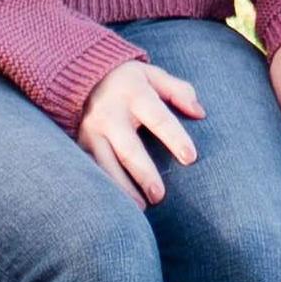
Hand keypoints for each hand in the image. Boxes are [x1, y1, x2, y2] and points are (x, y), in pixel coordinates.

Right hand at [76, 55, 203, 204]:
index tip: (190, 158)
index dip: (175, 138)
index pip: (158, 118)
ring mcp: (91, 130)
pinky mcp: (80, 143)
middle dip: (144, 173)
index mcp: (134, 93)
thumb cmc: (129, 80)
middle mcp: (110, 113)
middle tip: (160, 196)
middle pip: (129, 148)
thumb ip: (179, 91)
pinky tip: (115, 205)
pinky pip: (91, 168)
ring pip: (105, 164)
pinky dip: (104, 186)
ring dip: (122, 188)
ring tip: (140, 208)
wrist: (81, 73)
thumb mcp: (154, 75)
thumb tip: (200, 113)